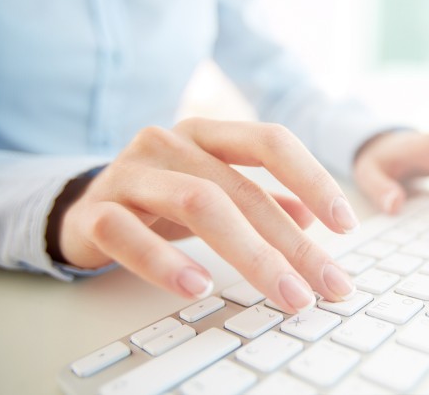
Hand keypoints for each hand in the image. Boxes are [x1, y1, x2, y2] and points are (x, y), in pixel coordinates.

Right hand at [57, 118, 357, 311]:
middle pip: (242, 189)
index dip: (314, 178)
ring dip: (250, 254)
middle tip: (327, 283)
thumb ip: (262, 199)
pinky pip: (129, 234)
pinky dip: (165, 263)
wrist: (81, 207)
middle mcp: (170, 143)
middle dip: (293, 243)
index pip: (271, 142)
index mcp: (207, 135)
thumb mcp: (216, 191)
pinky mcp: (95, 211)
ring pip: (198, 204)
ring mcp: (130, 173)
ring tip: (284, 293)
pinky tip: (199, 287)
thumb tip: (312, 218)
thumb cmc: (161, 198)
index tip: (347, 224)